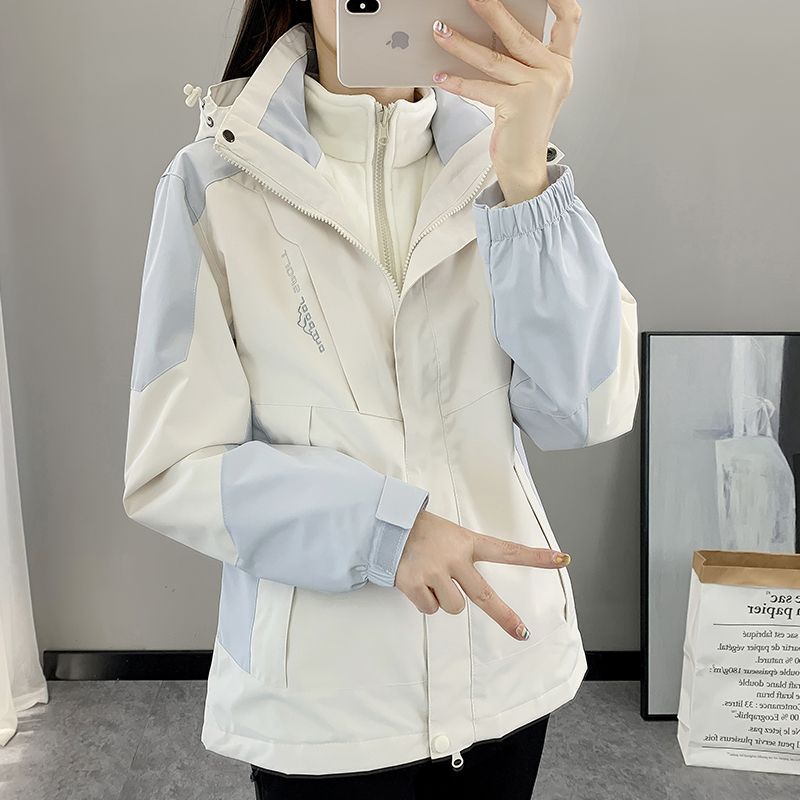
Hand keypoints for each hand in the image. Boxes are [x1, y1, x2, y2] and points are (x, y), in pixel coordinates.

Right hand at [395, 508, 570, 640]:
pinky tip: (416, 581)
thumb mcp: (449, 535)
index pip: (507, 550)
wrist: (386, 526)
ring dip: (444, 599)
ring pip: (454, 608)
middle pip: (485, 595)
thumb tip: (470, 593)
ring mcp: (436, 572)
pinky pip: (430, 609)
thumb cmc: (421, 532)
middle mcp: (455, 558)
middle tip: (521, 632)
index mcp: (468, 542)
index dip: (535, 557)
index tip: (561, 560)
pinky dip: (424, 600)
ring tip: (431, 579)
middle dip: (504, 616)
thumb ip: (463, 557)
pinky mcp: (416, 584)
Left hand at [431, 0, 581, 204]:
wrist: (525, 166)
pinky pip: (481, 87)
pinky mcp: (518, 106)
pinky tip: (440, 75)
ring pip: (493, 59)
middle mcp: (555, 74)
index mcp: (562, 65)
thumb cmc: (523, 127)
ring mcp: (538, 89)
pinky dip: (457, 82)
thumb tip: (486, 30)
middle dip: (491, 9)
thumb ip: (522, 60)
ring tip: (440, 30)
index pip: (569, 19)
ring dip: (462, 44)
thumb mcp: (531, 88)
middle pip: (519, 33)